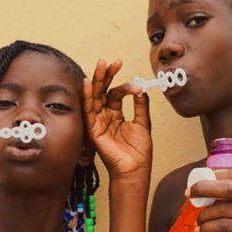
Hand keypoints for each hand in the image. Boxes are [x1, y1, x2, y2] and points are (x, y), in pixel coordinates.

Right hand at [83, 59, 151, 178]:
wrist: (135, 169)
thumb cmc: (138, 151)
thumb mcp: (143, 123)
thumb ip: (141, 105)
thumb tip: (142, 87)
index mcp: (115, 114)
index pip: (116, 94)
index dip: (126, 86)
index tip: (138, 85)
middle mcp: (104, 116)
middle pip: (102, 91)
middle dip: (107, 76)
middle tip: (113, 62)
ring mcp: (97, 122)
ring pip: (94, 97)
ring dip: (97, 80)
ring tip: (101, 64)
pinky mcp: (92, 129)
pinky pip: (88, 110)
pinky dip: (88, 95)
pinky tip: (89, 82)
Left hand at [188, 170, 231, 231]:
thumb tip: (201, 188)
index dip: (213, 176)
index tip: (194, 183)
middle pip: (230, 187)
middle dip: (204, 188)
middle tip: (187, 194)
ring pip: (224, 209)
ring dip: (204, 215)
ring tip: (197, 223)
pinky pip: (225, 226)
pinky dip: (208, 227)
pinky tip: (201, 231)